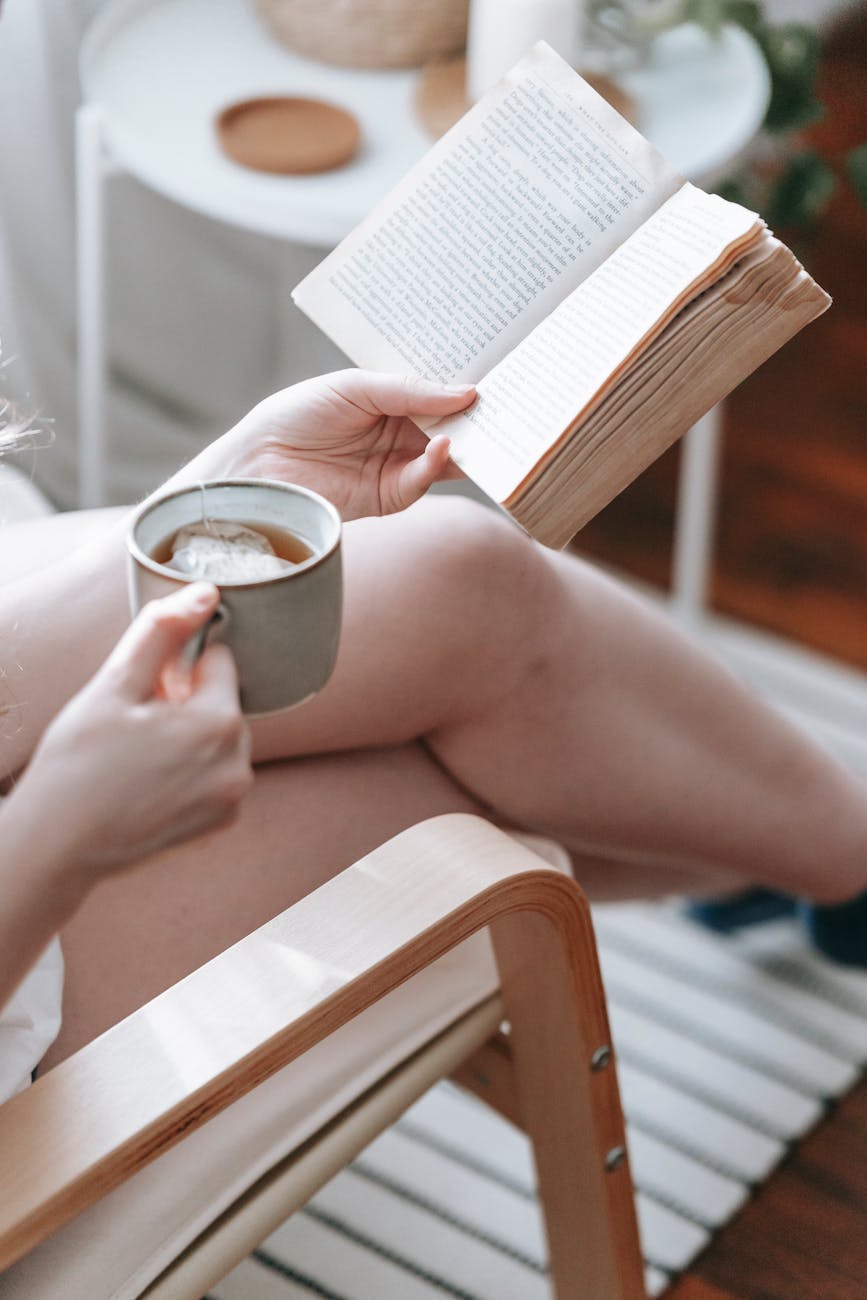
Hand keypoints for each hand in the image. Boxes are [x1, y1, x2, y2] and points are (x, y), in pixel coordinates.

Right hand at [11, 583, 252, 883]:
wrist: (56, 847)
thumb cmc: (77, 765)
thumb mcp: (114, 684)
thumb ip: (162, 631)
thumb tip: (204, 593)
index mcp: (218, 723)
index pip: (217, 660)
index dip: (176, 667)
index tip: (143, 691)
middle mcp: (238, 763)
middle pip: (220, 701)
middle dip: (183, 702)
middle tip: (132, 725)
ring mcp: (232, 798)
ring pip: (217, 737)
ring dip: (186, 735)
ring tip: (136, 756)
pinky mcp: (221, 822)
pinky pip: (215, 773)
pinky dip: (189, 770)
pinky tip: (147, 782)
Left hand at [175, 370, 475, 519]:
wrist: (257, 464)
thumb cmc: (297, 414)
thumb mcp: (355, 388)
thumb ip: (410, 391)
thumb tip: (467, 393)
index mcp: (391, 400)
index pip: (439, 394)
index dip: (466, 388)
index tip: (499, 379)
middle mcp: (399, 433)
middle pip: (450, 426)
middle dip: (477, 419)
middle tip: (509, 407)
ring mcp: (396, 466)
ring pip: (445, 457)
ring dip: (466, 445)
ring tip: (484, 428)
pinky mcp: (389, 497)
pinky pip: (423, 482)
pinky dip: (437, 466)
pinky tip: (445, 448)